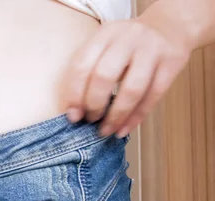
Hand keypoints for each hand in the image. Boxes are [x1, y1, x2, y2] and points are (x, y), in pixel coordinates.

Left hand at [61, 14, 191, 137]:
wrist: (170, 26)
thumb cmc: (128, 45)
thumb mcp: (106, 45)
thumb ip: (89, 70)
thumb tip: (75, 112)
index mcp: (105, 34)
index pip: (82, 65)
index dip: (75, 94)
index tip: (73, 115)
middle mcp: (128, 39)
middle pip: (104, 76)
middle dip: (94, 105)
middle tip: (90, 120)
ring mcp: (152, 50)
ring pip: (132, 89)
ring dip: (116, 116)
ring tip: (106, 130)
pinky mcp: (171, 64)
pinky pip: (152, 96)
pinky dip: (136, 118)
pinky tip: (124, 129)